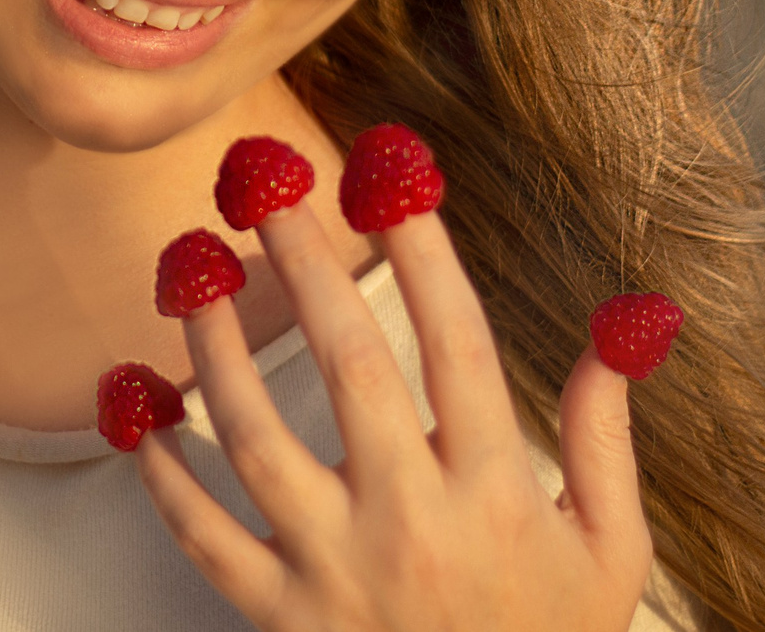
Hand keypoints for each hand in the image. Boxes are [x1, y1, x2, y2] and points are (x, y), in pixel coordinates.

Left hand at [137, 204, 651, 631]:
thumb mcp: (610, 552)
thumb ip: (602, 439)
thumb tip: (621, 331)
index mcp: (492, 492)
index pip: (456, 340)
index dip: (421, 249)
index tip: (392, 176)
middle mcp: (409, 521)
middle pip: (348, 362)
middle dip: (302, 259)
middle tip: (263, 182)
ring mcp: (334, 571)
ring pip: (252, 435)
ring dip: (212, 342)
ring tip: (189, 270)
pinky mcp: (278, 616)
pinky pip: (200, 533)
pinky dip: (159, 465)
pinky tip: (143, 400)